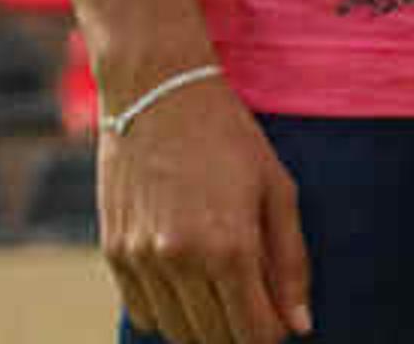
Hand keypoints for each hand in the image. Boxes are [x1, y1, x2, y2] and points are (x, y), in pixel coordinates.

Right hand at [100, 74, 309, 342]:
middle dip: (240, 332)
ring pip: (176, 332)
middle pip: (214, 339)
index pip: (252, 331)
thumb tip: (300, 325)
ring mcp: (141, 259)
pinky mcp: (113, 253)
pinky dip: (168, 312)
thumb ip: (291, 262)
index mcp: (229, 245)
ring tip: (222, 291)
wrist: (158, 94)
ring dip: (204, 326)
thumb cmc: (230, 138)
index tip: (279, 320)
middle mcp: (180, 260)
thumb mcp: (277, 189)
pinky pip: (143, 313)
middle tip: (254, 306)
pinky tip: (188, 282)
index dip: (271, 334)